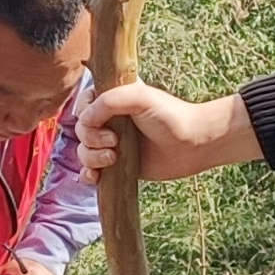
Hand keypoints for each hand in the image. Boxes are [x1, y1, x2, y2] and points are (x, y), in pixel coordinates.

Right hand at [78, 80, 260, 184]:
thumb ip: (108, 101)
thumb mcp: (139, 97)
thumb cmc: (171, 117)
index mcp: (114, 100)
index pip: (83, 105)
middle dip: (92, 139)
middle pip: (81, 130)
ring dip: (92, 157)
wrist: (194, 144)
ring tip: (114, 158)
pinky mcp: (118, 165)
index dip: (86, 115)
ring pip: (84, 152)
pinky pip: (91, 171)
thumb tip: (84, 120)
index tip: (103, 121)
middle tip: (115, 142)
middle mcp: (111, 121)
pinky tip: (97, 176)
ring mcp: (113, 144)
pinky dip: (89, 175)